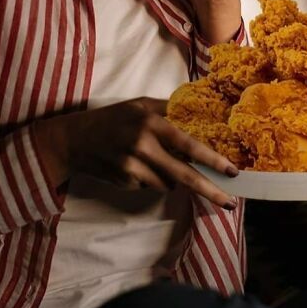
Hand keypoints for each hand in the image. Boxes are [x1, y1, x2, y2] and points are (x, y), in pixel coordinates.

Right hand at [34, 97, 238, 208]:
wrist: (74, 140)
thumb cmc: (112, 118)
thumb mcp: (139, 105)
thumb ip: (167, 110)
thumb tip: (199, 118)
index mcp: (150, 122)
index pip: (188, 144)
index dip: (212, 159)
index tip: (232, 171)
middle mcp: (143, 145)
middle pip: (184, 174)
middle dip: (210, 190)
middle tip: (231, 202)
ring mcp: (133, 167)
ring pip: (168, 183)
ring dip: (172, 177)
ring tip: (154, 161)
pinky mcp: (125, 182)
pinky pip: (151, 186)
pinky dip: (152, 179)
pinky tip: (137, 166)